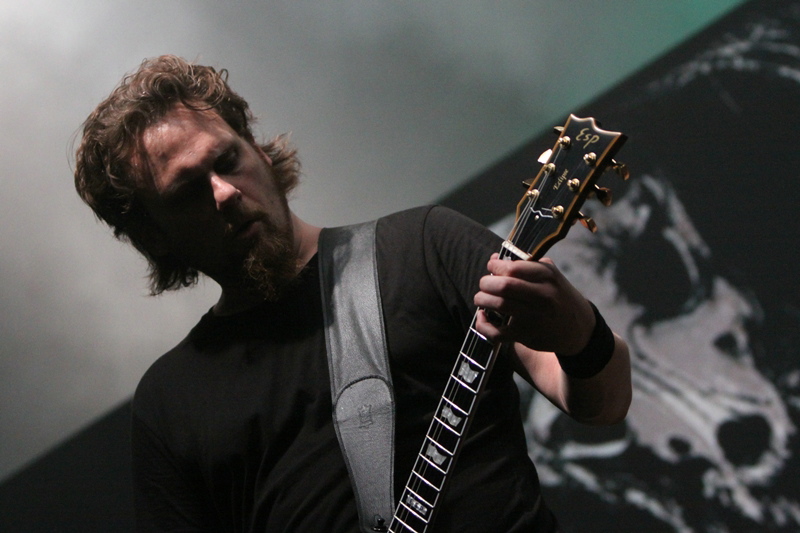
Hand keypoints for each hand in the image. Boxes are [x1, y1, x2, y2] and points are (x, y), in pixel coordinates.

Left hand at [473, 254, 594, 354]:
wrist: (578, 329)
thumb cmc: (558, 296)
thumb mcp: (550, 276)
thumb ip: (524, 265)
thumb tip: (493, 260)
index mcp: (547, 277)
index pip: (513, 268)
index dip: (496, 266)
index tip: (492, 267)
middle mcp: (543, 296)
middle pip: (504, 286)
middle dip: (486, 283)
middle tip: (484, 284)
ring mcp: (534, 317)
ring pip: (498, 305)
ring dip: (482, 300)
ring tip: (481, 298)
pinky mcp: (526, 336)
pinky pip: (497, 332)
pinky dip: (483, 325)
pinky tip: (482, 317)